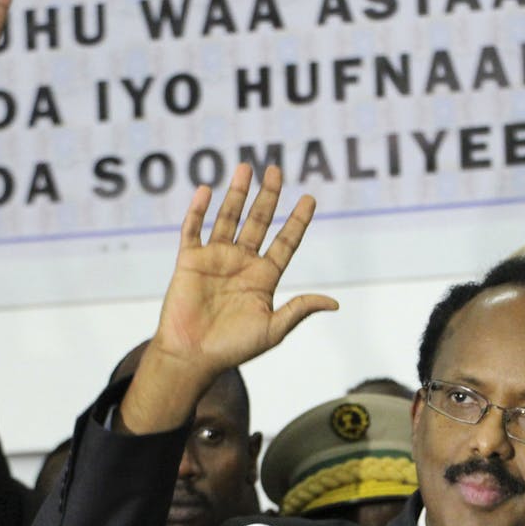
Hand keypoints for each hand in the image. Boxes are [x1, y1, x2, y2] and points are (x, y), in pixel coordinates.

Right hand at [119, 163, 335, 433]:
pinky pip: (193, 230)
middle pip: (258, 221)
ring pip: (228, 218)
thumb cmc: (233, 349)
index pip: (285, 242)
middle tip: (276, 170)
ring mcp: (215, 259)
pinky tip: (205, 190)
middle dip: (268, 196)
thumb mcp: (273, 329)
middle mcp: (241, 263)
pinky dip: (197, 211)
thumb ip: (299, 309)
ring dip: (236, 194)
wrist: (192, 357)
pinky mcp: (190, 261)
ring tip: (246, 168)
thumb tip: (334, 302)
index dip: (297, 221)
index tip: (310, 198)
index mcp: (264, 278)